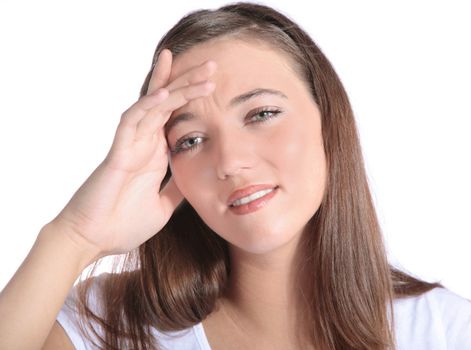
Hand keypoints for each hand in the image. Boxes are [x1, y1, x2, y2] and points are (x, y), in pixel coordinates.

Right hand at [50, 49, 215, 257]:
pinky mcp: (118, 154)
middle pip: (167, 103)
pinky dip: (146, 106)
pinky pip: (132, 123)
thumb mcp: (163, 205)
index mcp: (155, 154)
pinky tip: (163, 94)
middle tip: (212, 64)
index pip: (175, 117)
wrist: (94, 241)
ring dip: (176, 88)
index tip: (213, 83)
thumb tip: (194, 178)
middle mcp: (144, 144)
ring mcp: (130, 146)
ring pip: (154, 106)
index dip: (191, 98)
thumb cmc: (123, 224)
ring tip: (201, 73)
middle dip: (189, 82)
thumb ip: (176, 188)